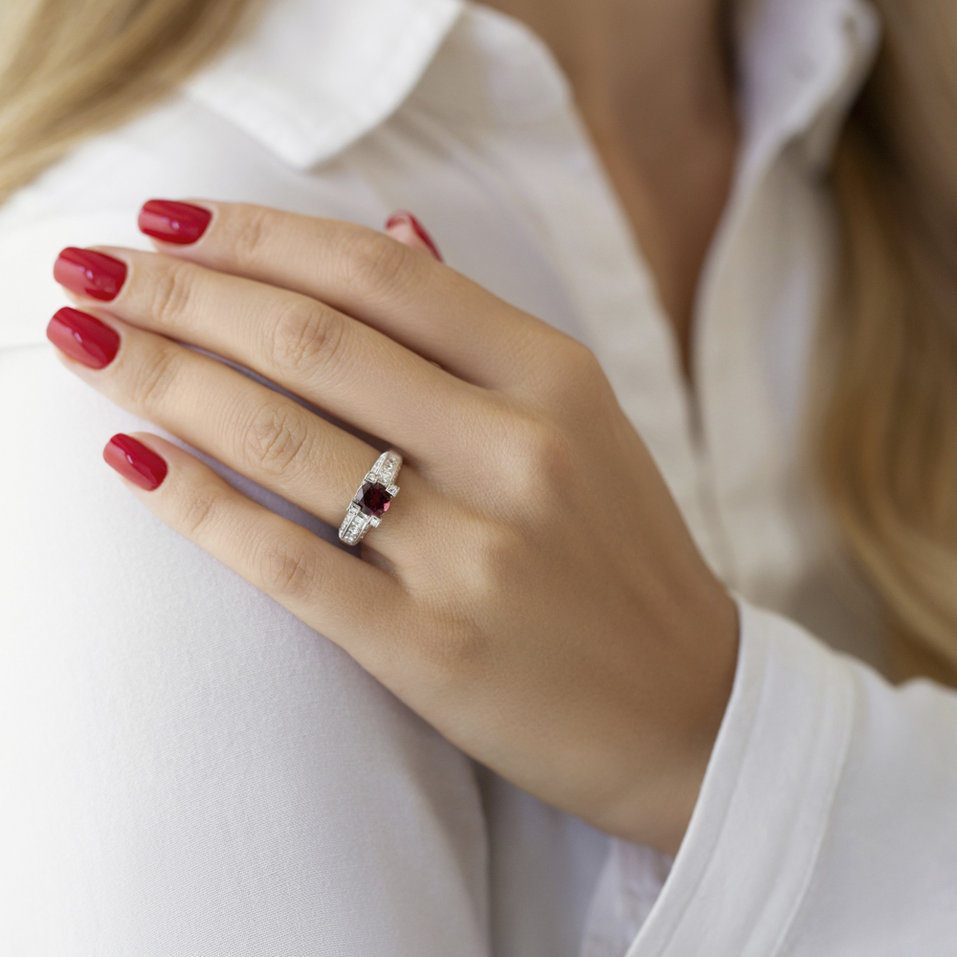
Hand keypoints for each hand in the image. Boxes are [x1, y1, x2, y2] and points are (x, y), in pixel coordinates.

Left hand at [46, 199, 738, 857]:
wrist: (687, 706)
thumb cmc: (622, 555)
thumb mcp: (582, 419)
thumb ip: (481, 330)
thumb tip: (390, 225)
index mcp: (556, 378)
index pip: (378, 272)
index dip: (255, 234)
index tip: (167, 220)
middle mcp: (516, 452)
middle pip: (311, 340)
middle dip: (179, 294)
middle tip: (90, 270)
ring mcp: (474, 554)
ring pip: (282, 439)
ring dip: (161, 379)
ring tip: (84, 342)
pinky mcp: (431, 649)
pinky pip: (285, 561)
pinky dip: (194, 504)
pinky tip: (130, 459)